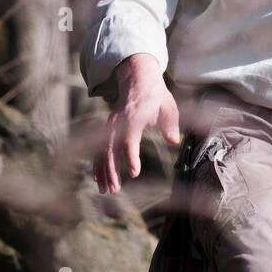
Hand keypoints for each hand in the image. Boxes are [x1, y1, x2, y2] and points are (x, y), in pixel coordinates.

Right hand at [93, 53, 181, 193]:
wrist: (138, 80)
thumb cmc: (156, 96)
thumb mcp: (168, 106)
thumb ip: (170, 123)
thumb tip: (174, 139)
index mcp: (133, 118)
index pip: (129, 141)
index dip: (131, 157)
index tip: (135, 173)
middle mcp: (117, 123)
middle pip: (110, 149)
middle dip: (111, 171)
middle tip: (114, 190)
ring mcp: (109, 126)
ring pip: (102, 151)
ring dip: (103, 172)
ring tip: (105, 190)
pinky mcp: (107, 129)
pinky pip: (99, 149)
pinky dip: (97, 164)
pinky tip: (97, 179)